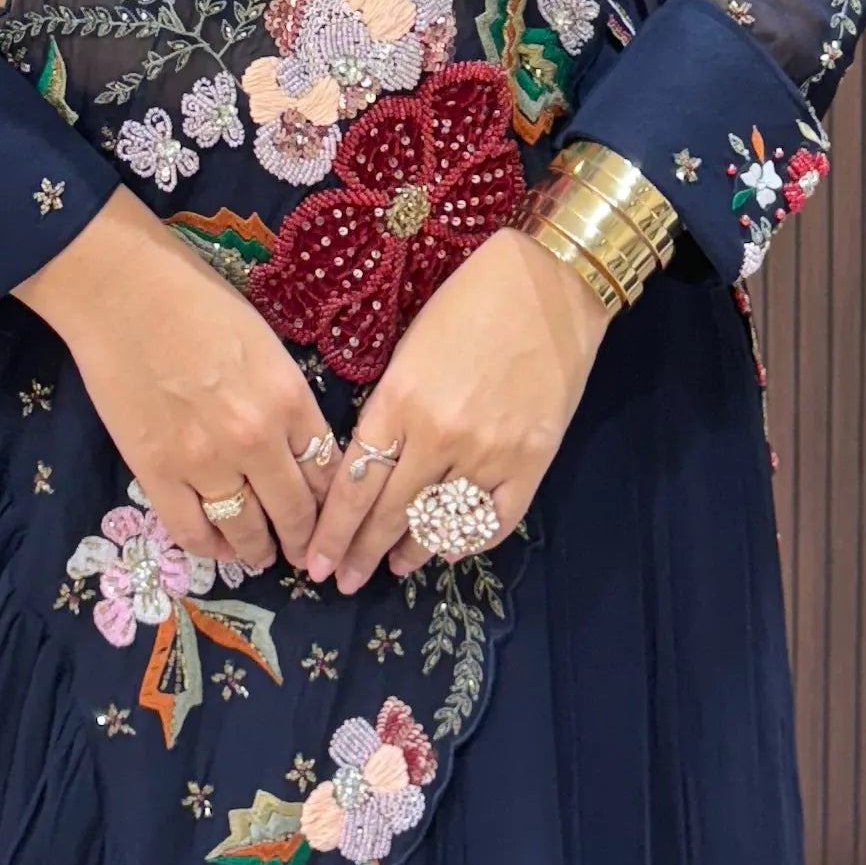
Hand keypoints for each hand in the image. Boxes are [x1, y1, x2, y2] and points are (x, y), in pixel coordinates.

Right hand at [18, 187, 333, 575]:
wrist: (122, 289)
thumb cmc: (196, 299)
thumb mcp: (264, 343)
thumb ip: (285, 397)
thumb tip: (296, 443)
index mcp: (290, 397)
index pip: (327, 472)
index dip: (332, 504)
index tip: (331, 516)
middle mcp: (256, 438)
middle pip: (294, 511)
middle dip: (303, 540)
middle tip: (303, 554)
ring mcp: (205, 460)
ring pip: (245, 530)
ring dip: (258, 550)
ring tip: (259, 555)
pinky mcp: (156, 472)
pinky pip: (191, 531)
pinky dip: (209, 548)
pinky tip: (216, 547)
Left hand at [306, 229, 611, 591]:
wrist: (550, 283)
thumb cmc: (471, 300)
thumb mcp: (410, 347)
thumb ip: (391, 408)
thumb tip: (375, 462)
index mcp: (399, 400)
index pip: (355, 484)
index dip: (333, 531)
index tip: (315, 561)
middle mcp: (439, 436)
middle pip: (389, 513)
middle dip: (360, 554)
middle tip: (342, 581)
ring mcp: (489, 453)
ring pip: (438, 524)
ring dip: (412, 551)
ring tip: (395, 566)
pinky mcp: (532, 460)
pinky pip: (494, 520)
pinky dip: (469, 540)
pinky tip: (449, 546)